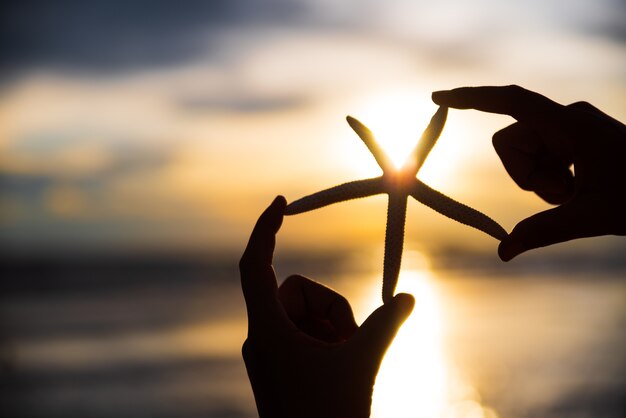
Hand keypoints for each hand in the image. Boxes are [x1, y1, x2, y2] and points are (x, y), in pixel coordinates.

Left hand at [239, 196, 414, 417]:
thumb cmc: (329, 416)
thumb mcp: (362, 362)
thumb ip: (386, 324)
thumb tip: (409, 295)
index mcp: (266, 330)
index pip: (254, 265)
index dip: (264, 229)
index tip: (281, 202)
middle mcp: (260, 336)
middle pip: (296, 290)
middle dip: (330, 308)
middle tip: (346, 342)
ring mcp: (268, 353)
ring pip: (304, 313)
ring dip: (331, 328)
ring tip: (344, 361)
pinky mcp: (277, 366)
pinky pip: (303, 333)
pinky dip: (326, 340)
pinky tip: (339, 367)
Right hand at [432, 85, 625, 260]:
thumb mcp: (589, 216)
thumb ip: (541, 232)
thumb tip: (503, 252)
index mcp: (568, 124)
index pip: (510, 101)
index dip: (471, 99)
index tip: (438, 99)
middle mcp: (565, 118)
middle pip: (510, 143)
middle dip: (525, 175)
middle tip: (562, 195)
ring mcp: (570, 128)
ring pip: (525, 154)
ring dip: (541, 181)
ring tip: (575, 195)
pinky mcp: (574, 139)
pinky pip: (541, 157)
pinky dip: (550, 179)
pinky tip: (578, 189)